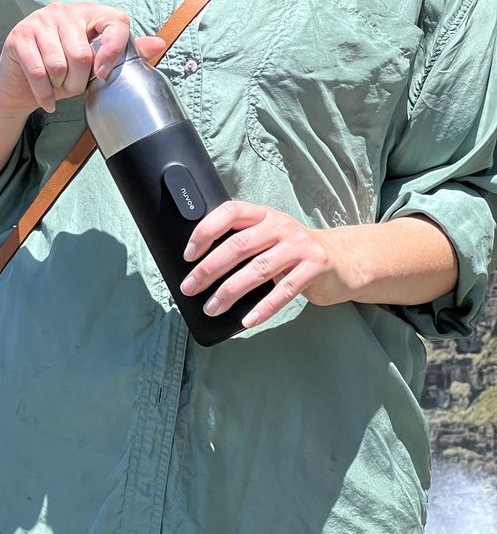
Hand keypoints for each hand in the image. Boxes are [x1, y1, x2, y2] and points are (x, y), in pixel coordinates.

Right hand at [0, 2, 165, 116]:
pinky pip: (38, 72)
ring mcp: (38, 21)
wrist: (19, 86)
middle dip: (78, 82)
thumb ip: (124, 52)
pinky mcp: (19, 37)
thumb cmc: (62, 74)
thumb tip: (159, 43)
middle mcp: (63, 11)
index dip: (114, 50)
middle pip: (83, 54)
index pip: (114, 21)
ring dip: (60, 87)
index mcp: (88, 13)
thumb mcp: (95, 65)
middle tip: (72, 88)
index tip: (104, 74)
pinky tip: (47, 100)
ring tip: (57, 89)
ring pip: (60, 64)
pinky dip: (45, 94)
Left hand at [179, 201, 356, 328]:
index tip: (189, 255)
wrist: (344, 260)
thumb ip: (244, 244)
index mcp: (264, 215)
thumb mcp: (269, 239)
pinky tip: (248, 320)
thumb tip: (201, 269)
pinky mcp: (315, 267)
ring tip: (212, 308)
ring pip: (258, 270)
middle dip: (209, 269)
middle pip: (238, 246)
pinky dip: (264, 308)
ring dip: (230, 291)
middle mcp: (281, 226)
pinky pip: (284, 291)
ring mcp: (299, 246)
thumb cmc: (294, 253)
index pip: (229, 213)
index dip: (205, 231)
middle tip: (190, 287)